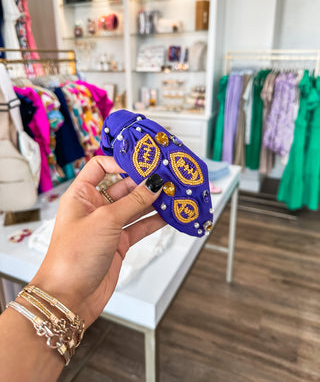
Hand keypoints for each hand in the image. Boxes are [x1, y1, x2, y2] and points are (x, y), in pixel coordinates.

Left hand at [30, 156, 164, 326]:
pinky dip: (154, 221)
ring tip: (172, 194)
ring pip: (135, 207)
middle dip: (144, 182)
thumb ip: (133, 201)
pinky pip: (140, 226)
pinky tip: (168, 215)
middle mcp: (95, 208)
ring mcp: (108, 226)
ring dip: (153, 201)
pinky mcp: (119, 243)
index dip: (120, 162)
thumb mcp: (105, 221)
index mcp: (82, 195)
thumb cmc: (73, 257)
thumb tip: (153, 184)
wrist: (69, 297)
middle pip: (123, 187)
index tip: (142, 162)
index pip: (100, 167)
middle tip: (166, 178)